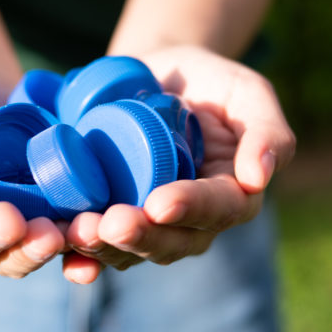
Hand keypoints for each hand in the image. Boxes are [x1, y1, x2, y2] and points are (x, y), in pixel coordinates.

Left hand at [61, 46, 295, 283]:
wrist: (155, 74)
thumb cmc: (206, 80)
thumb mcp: (245, 91)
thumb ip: (266, 129)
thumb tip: (259, 178)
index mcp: (229, 193)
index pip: (217, 210)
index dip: (190, 209)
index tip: (159, 203)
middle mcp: (190, 218)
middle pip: (171, 242)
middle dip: (141, 237)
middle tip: (111, 224)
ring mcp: (149, 221)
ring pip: (132, 251)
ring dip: (105, 248)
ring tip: (79, 231)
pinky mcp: (113, 214)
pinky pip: (100, 246)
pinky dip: (82, 257)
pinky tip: (65, 255)